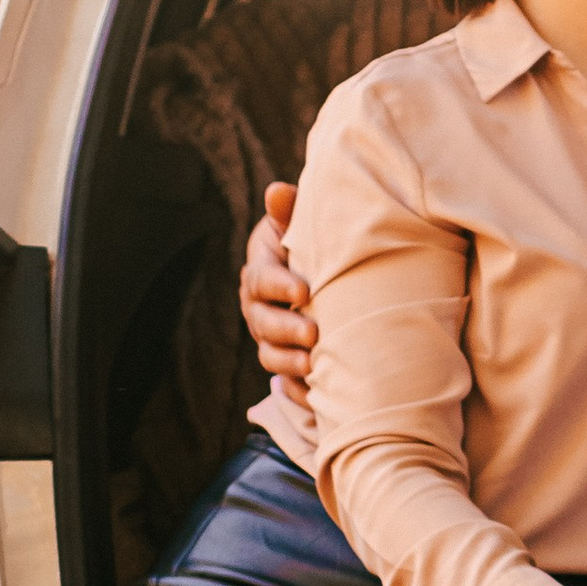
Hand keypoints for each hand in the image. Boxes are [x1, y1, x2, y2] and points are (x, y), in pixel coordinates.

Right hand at [242, 181, 312, 408]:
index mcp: (261, 272)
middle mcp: (258, 307)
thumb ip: (289, 211)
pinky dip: (299, 390)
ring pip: (269, 354)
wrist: (328, 278)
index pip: (261, 279)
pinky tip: (317, 395)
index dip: (279, 285)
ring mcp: (270, 337)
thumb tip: (278, 191)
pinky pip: (286, 382)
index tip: (303, 290)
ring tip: (313, 364)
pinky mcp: (286, 360)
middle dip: (285, 328)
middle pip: (262, 322)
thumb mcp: (299, 225)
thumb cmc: (314, 246)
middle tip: (312, 332)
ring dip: (288, 362)